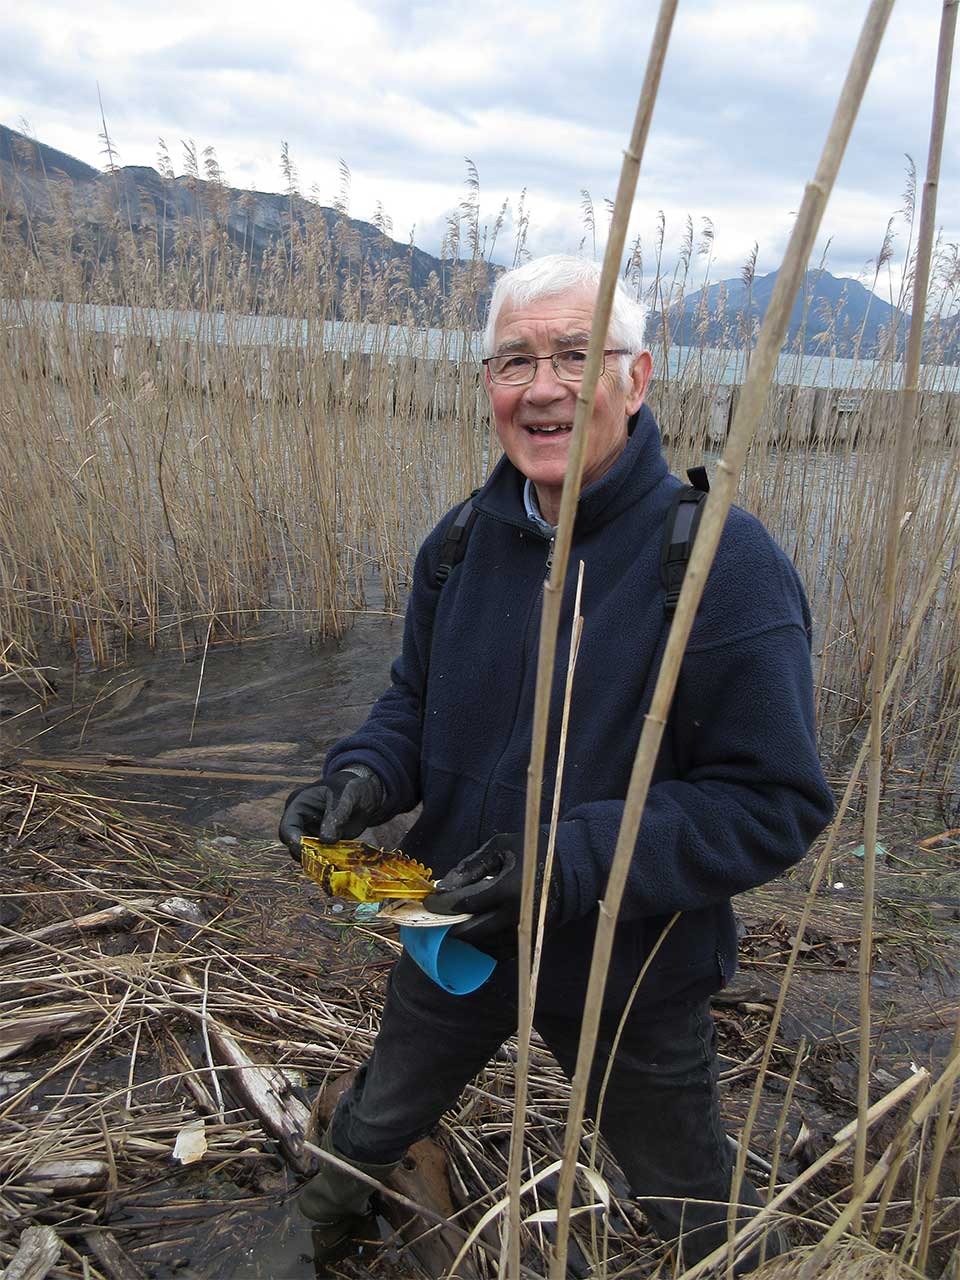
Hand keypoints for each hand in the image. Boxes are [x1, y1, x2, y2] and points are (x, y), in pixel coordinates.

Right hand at [279, 767, 384, 858]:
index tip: (309, 852)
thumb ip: (337, 815)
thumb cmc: (351, 788)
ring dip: (319, 860)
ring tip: (336, 858)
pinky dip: (329, 862)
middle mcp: (301, 822)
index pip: (287, 828)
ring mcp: (312, 834)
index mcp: (299, 805)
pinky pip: (321, 858)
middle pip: (293, 845)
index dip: (295, 842)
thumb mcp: (346, 796)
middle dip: (307, 854)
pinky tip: (341, 861)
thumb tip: (327, 840)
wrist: (365, 795)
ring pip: (306, 855)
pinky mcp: (324, 844)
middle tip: (325, 860)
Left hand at [424, 830, 561, 957]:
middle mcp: (517, 915)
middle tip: (438, 920)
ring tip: (455, 927)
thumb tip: (445, 885)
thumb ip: (472, 865)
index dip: (445, 905)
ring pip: (486, 946)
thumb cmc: (532, 852)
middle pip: (473, 931)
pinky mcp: (531, 941)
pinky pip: (501, 953)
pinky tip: (477, 935)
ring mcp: (525, 932)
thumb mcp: (501, 847)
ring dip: (467, 939)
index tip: (430, 902)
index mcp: (509, 889)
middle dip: (451, 927)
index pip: (467, 904)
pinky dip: (485, 946)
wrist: (570, 870)